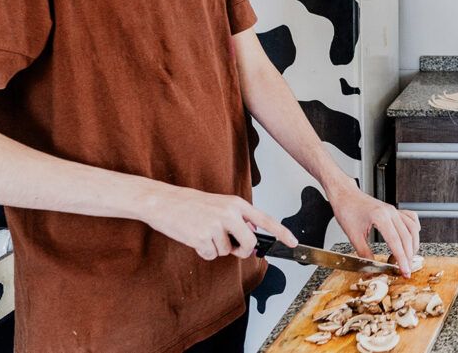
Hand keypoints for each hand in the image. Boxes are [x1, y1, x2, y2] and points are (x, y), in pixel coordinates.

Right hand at [140, 184, 297, 260]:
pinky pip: (211, 255)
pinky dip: (204, 252)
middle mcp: (229, 213)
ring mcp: (216, 225)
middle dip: (243, 251)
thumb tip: (252, 235)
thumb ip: (238, 218)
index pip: (266, 219)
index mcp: (236, 204)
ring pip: (227, 251)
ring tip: (204, 234)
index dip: (281, 232)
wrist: (163, 201)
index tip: (294, 242)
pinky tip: (195, 238)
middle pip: (250, 244)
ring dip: (217, 249)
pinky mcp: (201, 237)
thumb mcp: (220, 205)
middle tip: (232, 248)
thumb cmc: (191, 204)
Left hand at [327, 179, 420, 275]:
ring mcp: (394, 210)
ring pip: (412, 229)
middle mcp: (391, 212)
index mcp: (380, 217)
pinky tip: (411, 238)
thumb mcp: (353, 236)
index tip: (404, 271)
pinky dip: (413, 230)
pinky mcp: (394, 210)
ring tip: (408, 258)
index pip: (396, 242)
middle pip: (407, 237)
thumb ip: (364, 254)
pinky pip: (411, 219)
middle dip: (409, 256)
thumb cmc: (347, 210)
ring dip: (413, 245)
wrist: (345, 195)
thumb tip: (371, 269)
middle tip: (406, 270)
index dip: (402, 259)